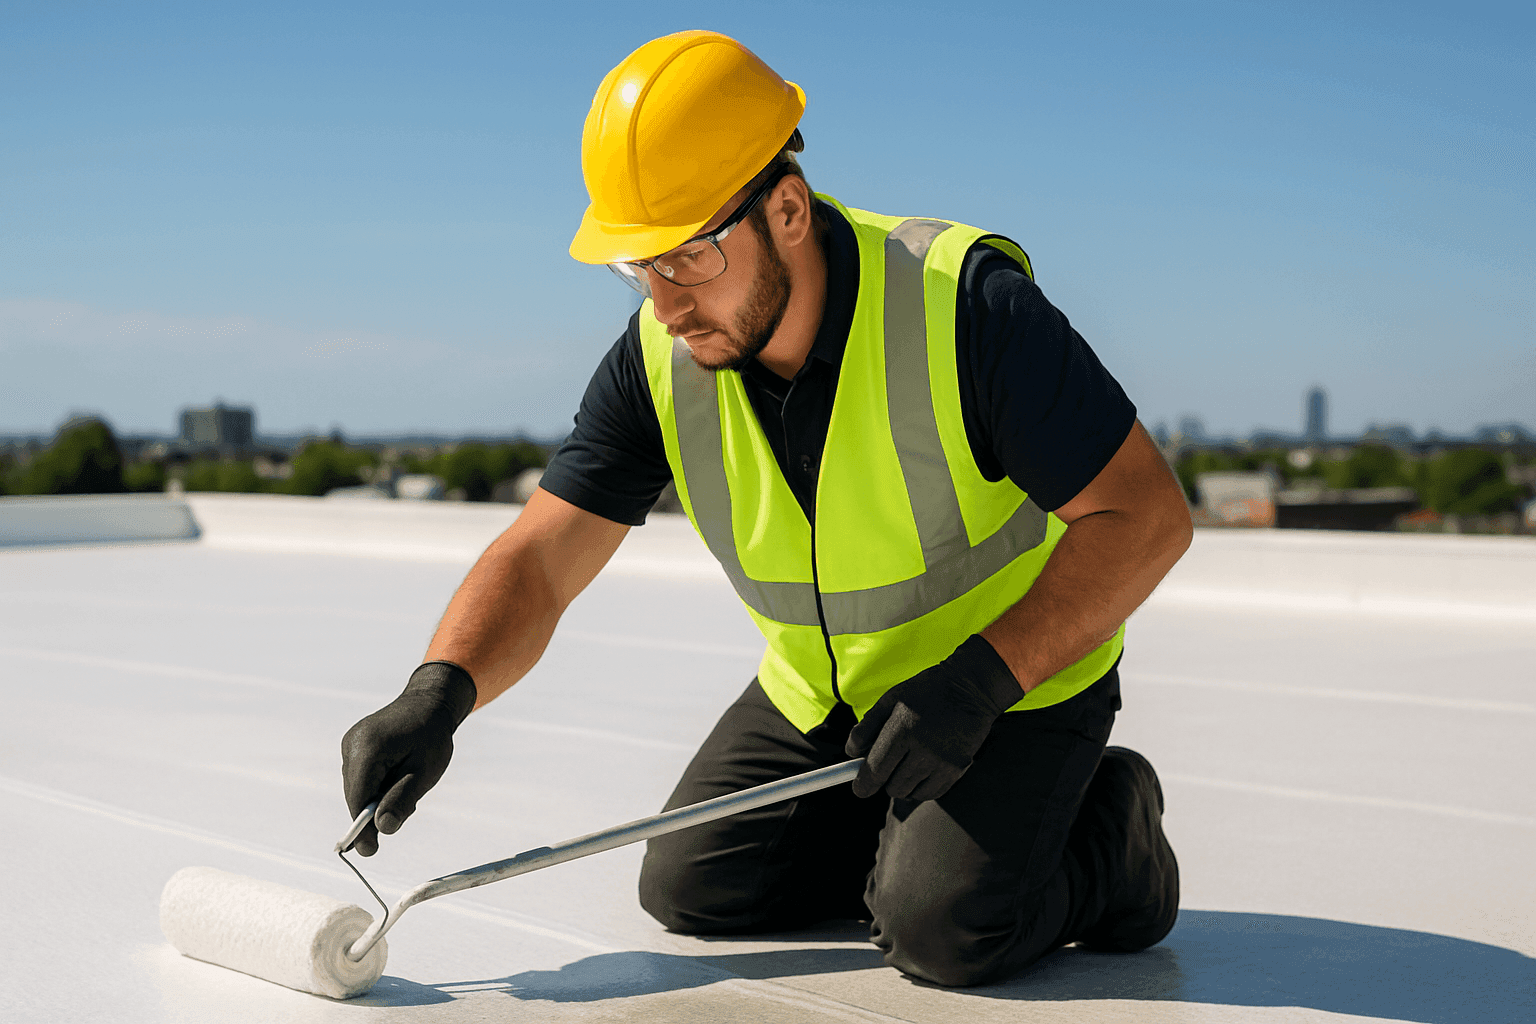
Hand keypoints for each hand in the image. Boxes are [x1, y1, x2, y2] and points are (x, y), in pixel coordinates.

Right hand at [341, 662, 476, 855]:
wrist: (428, 704)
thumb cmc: (432, 737)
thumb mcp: (425, 771)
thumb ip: (403, 799)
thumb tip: (383, 828)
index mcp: (368, 748)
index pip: (358, 797)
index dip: (362, 828)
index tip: (368, 851)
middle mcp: (351, 744)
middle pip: (355, 795)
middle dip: (374, 812)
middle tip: (403, 815)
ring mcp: (349, 743)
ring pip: (357, 787)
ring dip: (378, 798)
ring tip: (407, 787)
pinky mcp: (352, 746)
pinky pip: (360, 776)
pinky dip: (376, 785)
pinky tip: (397, 777)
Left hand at [844, 635, 1021, 801]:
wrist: (971, 688)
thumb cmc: (927, 690)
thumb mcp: (891, 699)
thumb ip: (867, 726)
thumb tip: (852, 752)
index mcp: (903, 729)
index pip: (876, 770)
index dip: (863, 784)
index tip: (859, 788)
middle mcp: (923, 749)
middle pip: (893, 787)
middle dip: (885, 779)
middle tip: (890, 763)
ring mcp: (943, 762)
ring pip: (911, 793)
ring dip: (904, 783)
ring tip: (909, 762)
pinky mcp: (958, 769)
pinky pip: (932, 793)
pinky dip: (922, 786)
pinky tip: (924, 768)